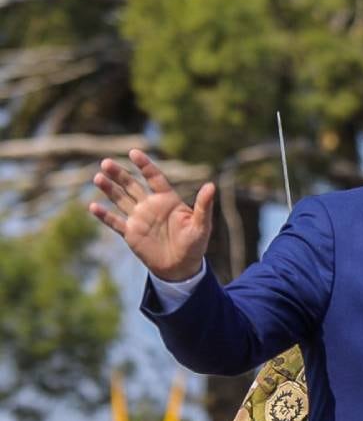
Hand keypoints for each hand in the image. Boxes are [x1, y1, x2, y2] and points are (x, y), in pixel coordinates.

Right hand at [89, 149, 214, 280]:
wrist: (182, 267)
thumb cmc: (195, 244)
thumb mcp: (202, 225)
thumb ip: (204, 205)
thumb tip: (212, 185)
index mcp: (167, 200)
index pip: (154, 178)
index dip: (144, 165)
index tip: (133, 152)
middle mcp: (150, 206)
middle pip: (132, 185)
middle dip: (119, 174)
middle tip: (106, 163)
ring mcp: (139, 218)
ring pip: (121, 200)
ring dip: (109, 189)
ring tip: (98, 177)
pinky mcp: (131, 233)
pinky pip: (115, 222)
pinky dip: (104, 215)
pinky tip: (92, 206)